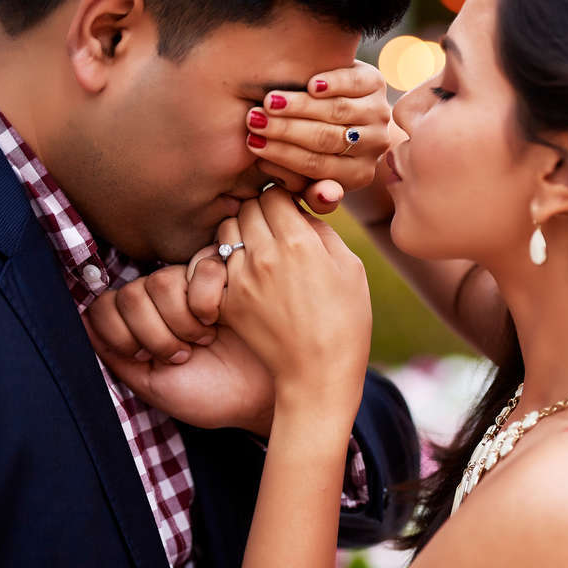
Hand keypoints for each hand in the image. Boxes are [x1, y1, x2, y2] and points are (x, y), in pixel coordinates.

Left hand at [84, 266, 275, 435]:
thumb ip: (115, 356)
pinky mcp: (227, 274)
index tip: (144, 358)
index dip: (120, 333)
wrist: (260, 398)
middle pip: (131, 293)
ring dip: (183, 320)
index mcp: (142, 323)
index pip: (106, 305)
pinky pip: (202, 266)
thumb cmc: (210, 395)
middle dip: (154, 333)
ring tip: (204, 338)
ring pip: (162, 281)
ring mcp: (194, 284)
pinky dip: (208, 297)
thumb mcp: (152, 385)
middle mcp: (164, 300)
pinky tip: (222, 316)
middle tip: (182, 353)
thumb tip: (79, 321)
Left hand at [215, 186, 371, 422]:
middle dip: (262, 213)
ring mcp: (241, 279)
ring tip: (261, 252)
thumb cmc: (345, 321)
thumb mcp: (350, 267)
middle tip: (276, 230)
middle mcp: (264, 254)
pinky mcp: (226, 301)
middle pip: (248, 208)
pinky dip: (230, 265)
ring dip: (242, 235)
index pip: (274, 193)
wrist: (318, 373)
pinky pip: (217, 265)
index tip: (291, 211)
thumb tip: (300, 211)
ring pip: (227, 232)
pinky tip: (249, 277)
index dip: (284, 198)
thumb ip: (322, 231)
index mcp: (299, 242)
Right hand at [245, 60, 390, 214]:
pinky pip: (354, 84)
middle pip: (326, 138)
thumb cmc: (313, 149)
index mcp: (358, 175)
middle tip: (254, 120)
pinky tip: (310, 84)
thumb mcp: (309, 176)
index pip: (316, 166)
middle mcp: (374, 146)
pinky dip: (332, 84)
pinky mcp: (376, 83)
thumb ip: (312, 193)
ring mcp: (378, 114)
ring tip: (270, 102)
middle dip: (286, 130)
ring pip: (337, 111)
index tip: (252, 143)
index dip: (282, 154)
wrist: (337, 109)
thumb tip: (326, 197)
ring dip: (300, 106)